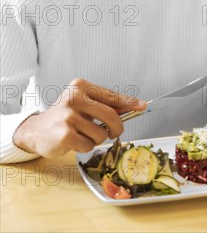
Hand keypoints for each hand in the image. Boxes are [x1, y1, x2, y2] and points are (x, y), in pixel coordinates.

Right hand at [13, 78, 146, 157]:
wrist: (38, 130)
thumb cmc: (65, 116)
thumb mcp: (84, 103)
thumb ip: (105, 105)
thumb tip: (133, 106)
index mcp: (80, 86)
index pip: (111, 95)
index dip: (129, 103)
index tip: (142, 106)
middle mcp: (74, 98)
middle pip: (111, 116)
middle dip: (116, 128)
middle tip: (113, 132)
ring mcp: (69, 116)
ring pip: (101, 134)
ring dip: (95, 139)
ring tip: (82, 134)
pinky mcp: (66, 134)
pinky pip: (89, 145)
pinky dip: (85, 146)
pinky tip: (73, 141)